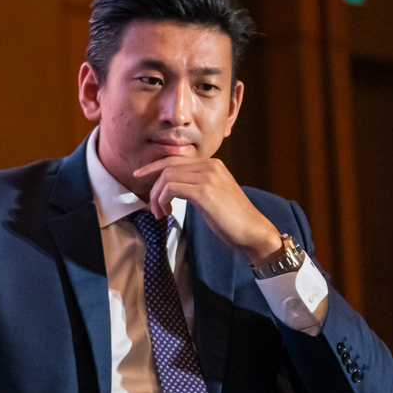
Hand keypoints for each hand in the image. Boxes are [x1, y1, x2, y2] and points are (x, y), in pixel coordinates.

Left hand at [131, 154, 282, 261]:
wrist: (253, 231)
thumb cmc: (231, 218)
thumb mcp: (212, 194)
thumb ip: (194, 184)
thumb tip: (169, 185)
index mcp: (212, 164)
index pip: (175, 160)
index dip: (153, 166)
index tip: (138, 174)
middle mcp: (211, 165)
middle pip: (168, 169)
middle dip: (154, 188)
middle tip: (154, 209)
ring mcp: (208, 177)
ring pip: (166, 179)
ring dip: (157, 198)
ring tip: (161, 215)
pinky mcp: (205, 191)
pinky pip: (170, 189)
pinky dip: (162, 201)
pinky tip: (168, 214)